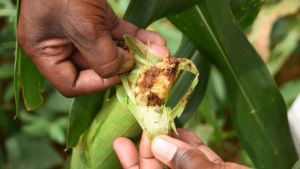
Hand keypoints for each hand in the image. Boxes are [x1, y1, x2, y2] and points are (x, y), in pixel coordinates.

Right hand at [18, 0, 167, 96]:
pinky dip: (137, 38)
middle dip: (125, 69)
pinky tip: (157, 43)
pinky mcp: (98, 17)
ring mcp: (82, 30)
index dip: (96, 84)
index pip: (72, 84)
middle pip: (96, 68)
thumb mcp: (81, 26)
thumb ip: (102, 56)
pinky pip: (119, 33)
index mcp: (47, 51)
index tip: (118, 76)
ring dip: (137, 54)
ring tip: (162, 57)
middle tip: (151, 70)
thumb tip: (124, 70)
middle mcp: (64, 44)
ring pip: (112, 50)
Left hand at [114, 129, 249, 168]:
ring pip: (180, 163)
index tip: (122, 141)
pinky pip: (201, 160)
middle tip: (144, 124)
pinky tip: (186, 132)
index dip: (132, 164)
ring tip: (160, 123)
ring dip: (170, 142)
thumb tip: (158, 144)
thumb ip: (187, 165)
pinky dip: (193, 146)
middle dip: (150, 147)